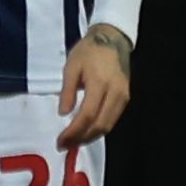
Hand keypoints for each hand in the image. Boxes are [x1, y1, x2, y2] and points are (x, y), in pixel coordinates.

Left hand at [57, 28, 131, 148]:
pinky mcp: (126, 98)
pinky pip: (112, 119)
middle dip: (81, 139)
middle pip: (100, 125)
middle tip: (64, 146)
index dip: (73, 131)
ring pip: (108, 125)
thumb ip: (67, 91)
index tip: (60, 141)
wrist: (112, 39)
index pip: (87, 115)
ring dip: (90, 137)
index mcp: (99, 83)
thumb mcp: (71, 67)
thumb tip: (63, 114)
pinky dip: (98, 129)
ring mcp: (123, 97)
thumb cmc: (88, 51)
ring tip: (73, 142)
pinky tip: (86, 131)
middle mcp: (115, 93)